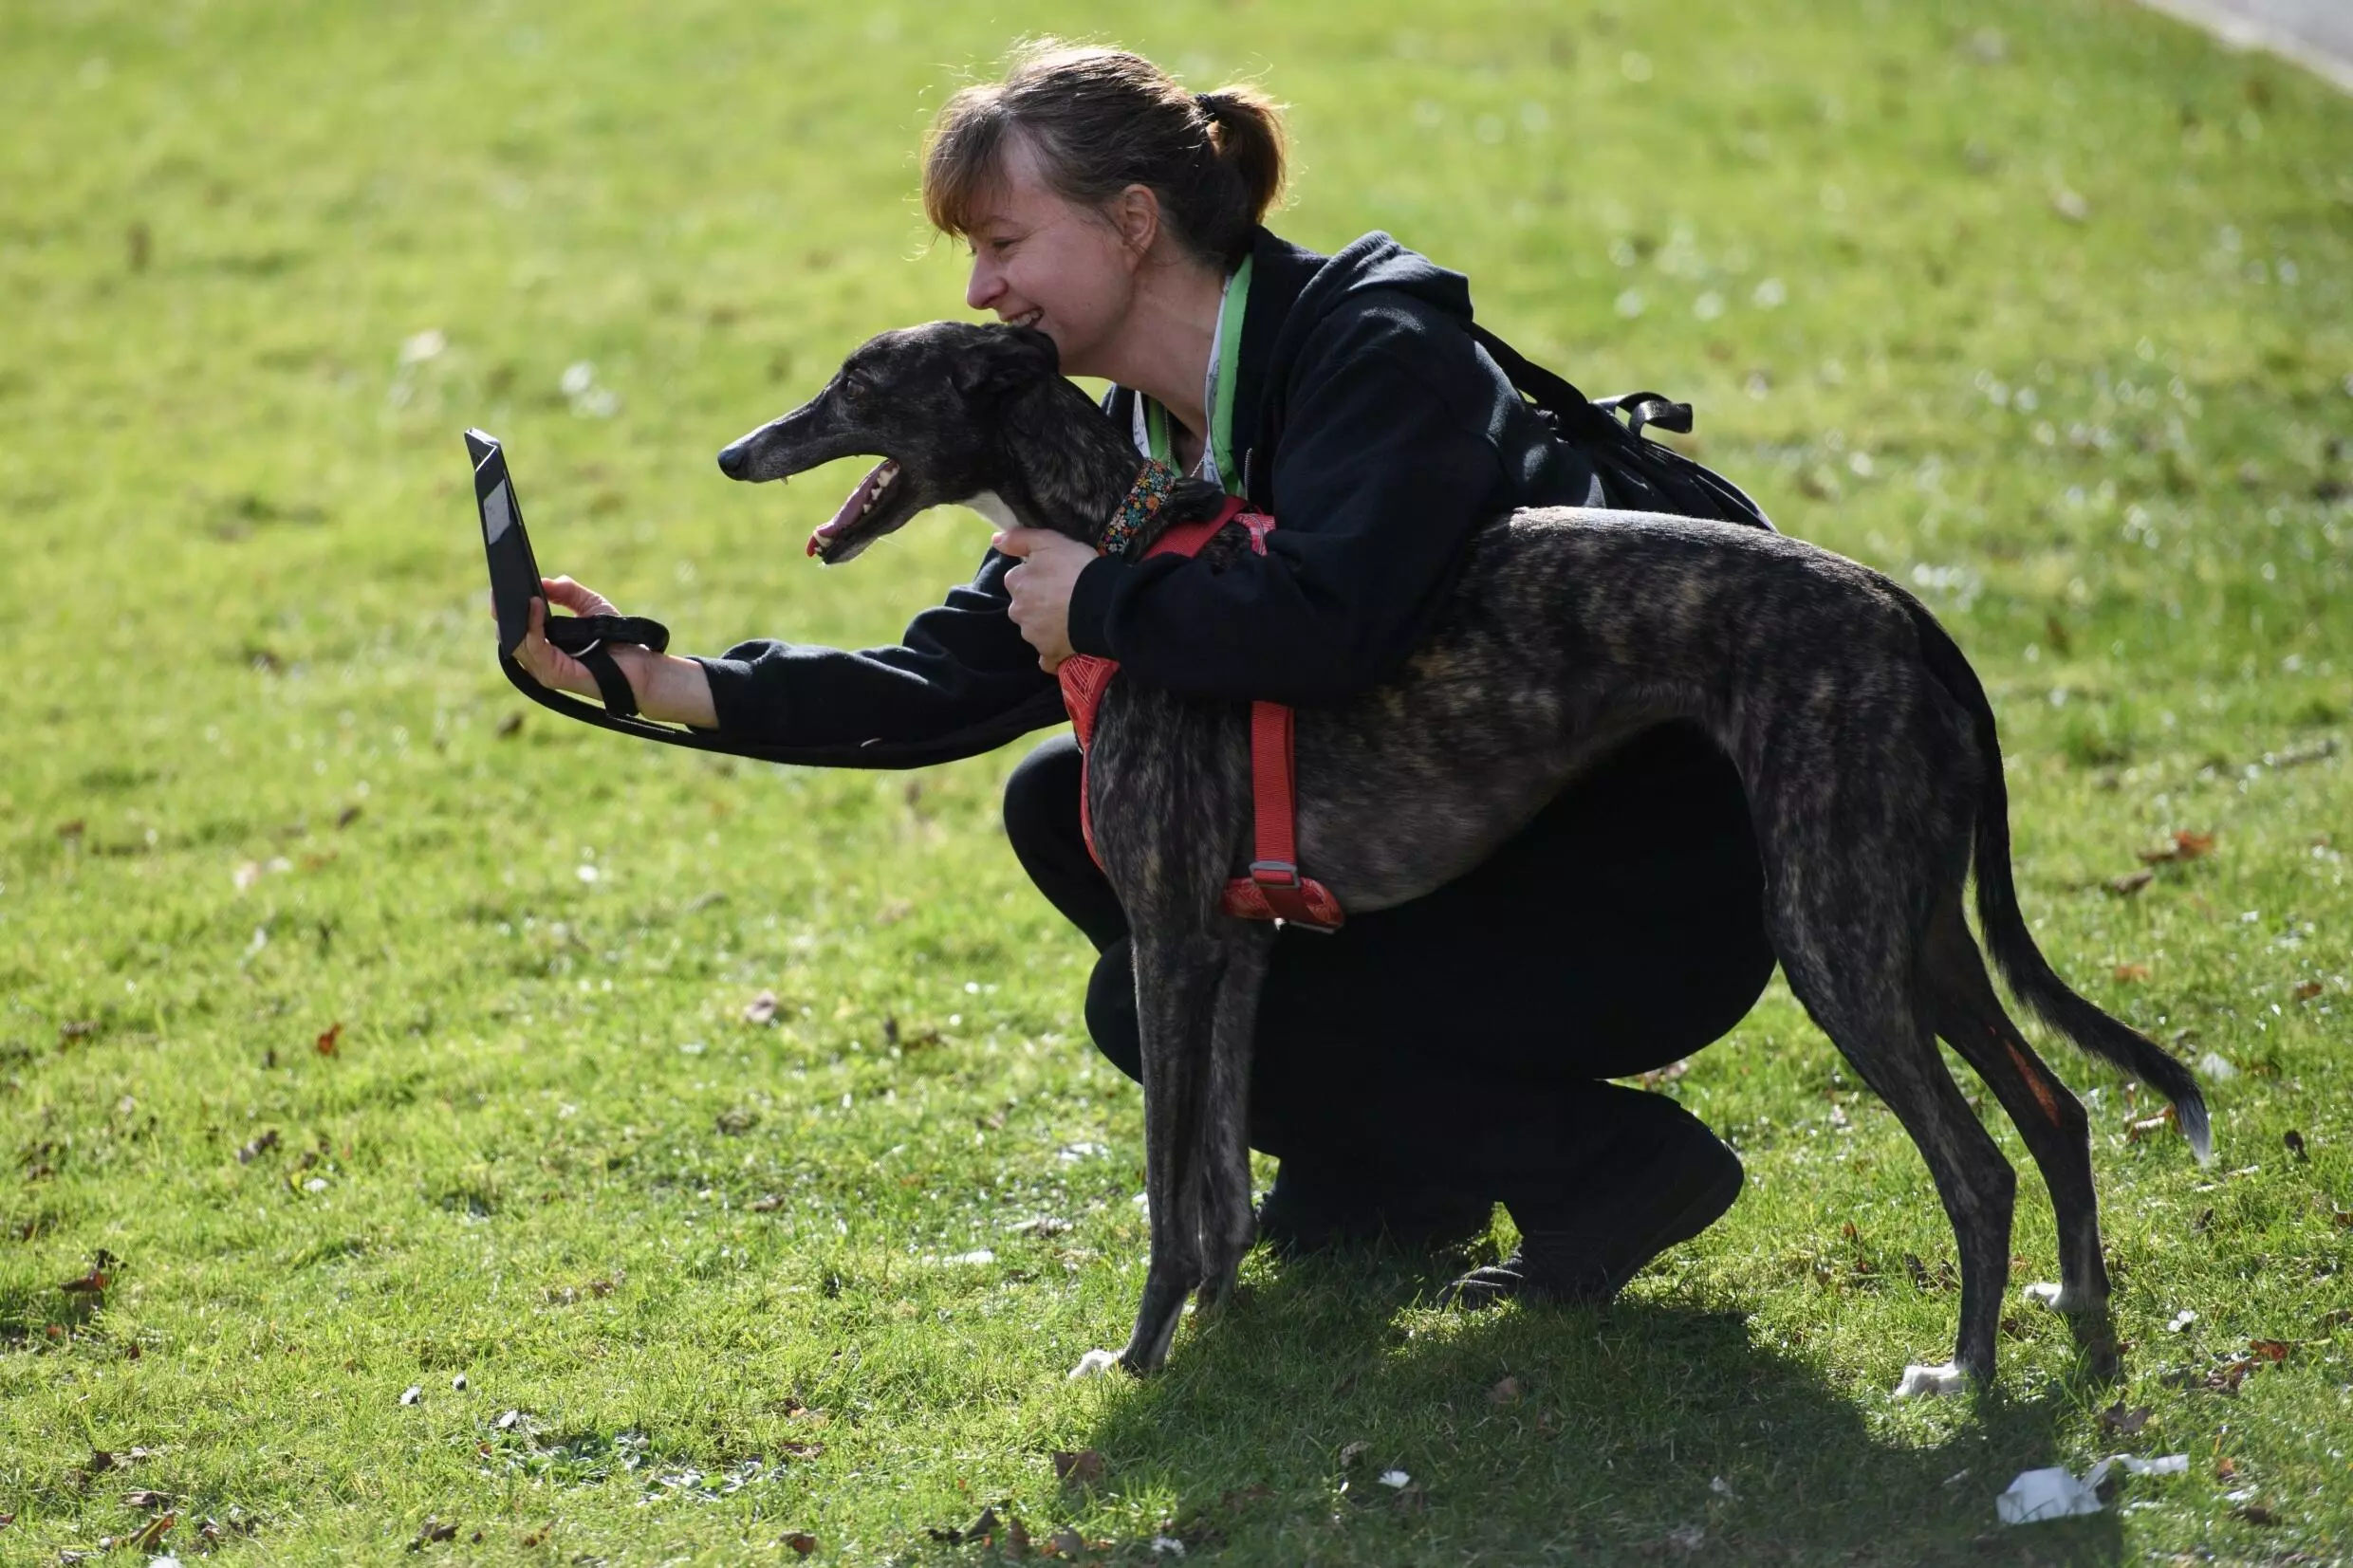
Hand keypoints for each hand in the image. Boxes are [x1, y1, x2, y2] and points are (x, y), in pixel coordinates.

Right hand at [509, 574, 623, 698]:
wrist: (642, 665)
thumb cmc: (618, 638)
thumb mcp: (590, 606)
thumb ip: (567, 592)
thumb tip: (544, 581)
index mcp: (544, 646)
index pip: (513, 628)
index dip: (504, 607)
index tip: (500, 583)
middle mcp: (540, 660)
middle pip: (508, 635)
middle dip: (502, 609)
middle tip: (501, 585)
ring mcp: (544, 670)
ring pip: (515, 642)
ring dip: (515, 616)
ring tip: (520, 592)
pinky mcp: (554, 674)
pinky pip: (534, 646)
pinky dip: (531, 624)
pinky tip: (535, 605)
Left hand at [995, 528, 1096, 671]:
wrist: (1103, 605)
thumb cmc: (1076, 569)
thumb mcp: (1049, 541)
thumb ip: (1020, 539)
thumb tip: (995, 541)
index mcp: (1016, 583)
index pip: (1018, 577)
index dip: (1036, 574)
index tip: (1055, 574)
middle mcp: (1017, 611)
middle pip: (1024, 604)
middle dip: (1038, 602)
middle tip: (1064, 595)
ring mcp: (1031, 635)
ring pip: (1034, 628)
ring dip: (1046, 625)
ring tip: (1071, 617)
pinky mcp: (1048, 654)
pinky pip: (1046, 656)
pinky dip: (1052, 652)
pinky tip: (1065, 645)